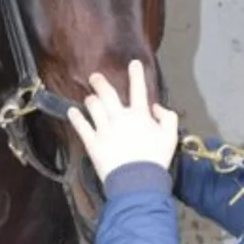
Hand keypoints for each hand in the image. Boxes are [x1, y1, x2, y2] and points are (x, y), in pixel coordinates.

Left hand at [67, 59, 179, 182]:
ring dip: (90, 100)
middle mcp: (119, 117)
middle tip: (95, 77)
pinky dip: (75, 117)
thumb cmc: (155, 160)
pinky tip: (72, 111)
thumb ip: (168, 117)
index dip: (136, 75)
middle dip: (100, 82)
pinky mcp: (93, 142)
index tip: (133, 63)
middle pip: (107, 94)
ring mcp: (104, 129)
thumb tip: (157, 108)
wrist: (137, 180)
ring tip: (88, 98)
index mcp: (139, 115)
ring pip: (93, 107)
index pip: (138, 89)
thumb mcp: (171, 137)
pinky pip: (81, 126)